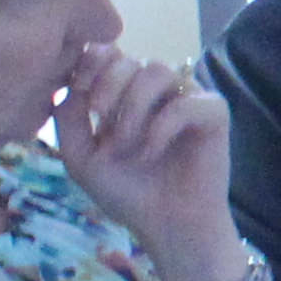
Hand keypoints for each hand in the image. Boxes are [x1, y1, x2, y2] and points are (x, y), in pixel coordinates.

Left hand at [50, 47, 240, 280]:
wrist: (168, 226)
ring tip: (125, 142)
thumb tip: (67, 85)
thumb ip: (68, 119)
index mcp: (127, 94)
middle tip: (98, 118)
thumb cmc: (126, 193)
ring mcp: (188, 99)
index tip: (77, 87)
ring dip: (133, 105)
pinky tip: (151, 152)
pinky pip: (186, 102)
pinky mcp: (213, 115)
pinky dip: (161, 126)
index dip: (92, 60)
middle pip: (132, 59)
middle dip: (108, 85)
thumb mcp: (81, 157)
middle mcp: (159, 91)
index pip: (111, 53)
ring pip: (159, 71)